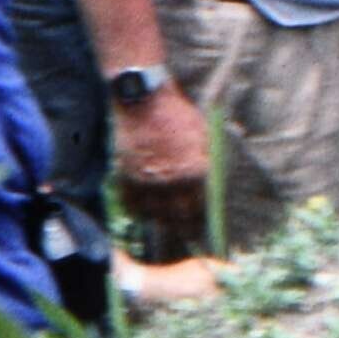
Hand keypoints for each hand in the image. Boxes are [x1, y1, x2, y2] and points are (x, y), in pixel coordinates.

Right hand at [110, 84, 217, 254]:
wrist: (143, 101)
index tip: (204, 228)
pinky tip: (143, 216)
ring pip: (154, 213)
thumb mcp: (203, 134)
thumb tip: (211, 179)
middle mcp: (172, 181)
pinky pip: (131, 203)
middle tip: (188, 236)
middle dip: (185, 227)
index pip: (201, 205)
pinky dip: (137, 211)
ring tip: (167, 228)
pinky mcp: (127, 177)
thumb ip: (207, 160)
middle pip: (179, 215)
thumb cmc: (177, 113)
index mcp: (195, 170)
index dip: (202, 218)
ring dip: (161, 222)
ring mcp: (147, 181)